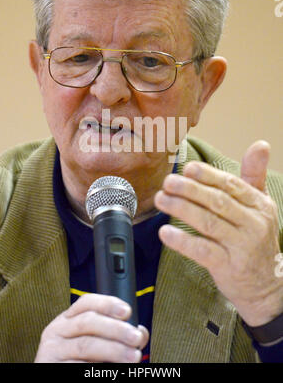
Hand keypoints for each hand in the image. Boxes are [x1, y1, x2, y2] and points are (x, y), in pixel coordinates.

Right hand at [34, 293, 148, 362]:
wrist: (58, 374)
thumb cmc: (78, 361)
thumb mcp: (95, 343)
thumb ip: (116, 336)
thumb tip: (141, 333)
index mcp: (67, 320)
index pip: (86, 302)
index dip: (107, 303)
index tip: (127, 311)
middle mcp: (56, 331)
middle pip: (88, 322)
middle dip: (116, 329)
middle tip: (136, 338)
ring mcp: (52, 351)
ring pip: (85, 345)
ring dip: (113, 350)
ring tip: (133, 357)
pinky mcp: (52, 368)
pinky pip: (78, 366)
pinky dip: (98, 367)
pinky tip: (110, 369)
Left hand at [155, 140, 281, 326]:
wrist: (267, 285)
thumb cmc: (257, 239)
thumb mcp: (262, 206)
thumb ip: (254, 176)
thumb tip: (260, 144)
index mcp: (259, 206)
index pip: (231, 185)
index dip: (207, 175)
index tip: (187, 168)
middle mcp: (253, 224)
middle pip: (217, 201)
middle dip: (190, 189)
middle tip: (168, 182)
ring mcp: (241, 247)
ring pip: (208, 223)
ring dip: (181, 209)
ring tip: (161, 200)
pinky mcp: (228, 267)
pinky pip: (202, 251)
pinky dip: (182, 241)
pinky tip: (165, 232)